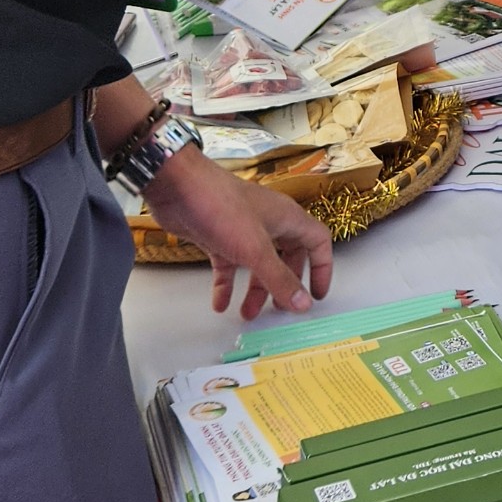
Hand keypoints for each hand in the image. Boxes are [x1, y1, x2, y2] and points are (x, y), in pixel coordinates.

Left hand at [142, 144, 333, 320]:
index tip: (316, 295)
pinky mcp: (218, 236)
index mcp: (287, 218)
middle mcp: (269, 222)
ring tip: (247, 313)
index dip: (322, 268)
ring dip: (254, 289)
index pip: (318, 242)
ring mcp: (243, 229)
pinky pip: (229, 265)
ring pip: (257, 264)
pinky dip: (227, 284)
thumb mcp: (256, 249)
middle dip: (285, 283)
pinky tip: (220, 303)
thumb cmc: (221, 208)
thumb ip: (280, 278)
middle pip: (288, 256)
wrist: (178, 188)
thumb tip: (303, 303)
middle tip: (281, 308)